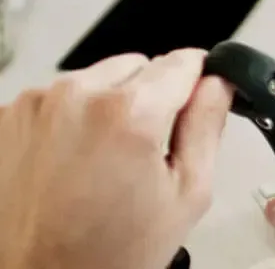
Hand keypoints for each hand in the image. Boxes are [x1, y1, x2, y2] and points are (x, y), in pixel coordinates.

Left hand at [0, 49, 232, 268]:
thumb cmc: (108, 254)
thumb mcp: (186, 193)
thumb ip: (207, 126)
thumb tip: (217, 83)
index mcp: (128, 114)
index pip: (182, 61)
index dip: (197, 78)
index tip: (196, 96)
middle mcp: (77, 97)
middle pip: (139, 66)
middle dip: (152, 95)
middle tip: (146, 146)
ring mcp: (36, 104)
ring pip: (98, 78)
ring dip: (109, 103)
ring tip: (106, 157)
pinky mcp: (9, 116)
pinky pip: (60, 96)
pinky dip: (73, 116)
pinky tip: (74, 158)